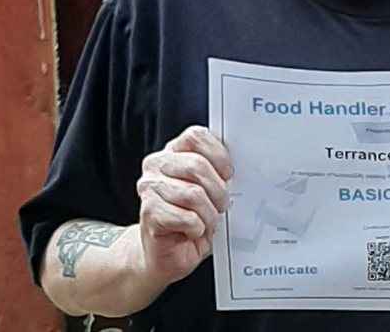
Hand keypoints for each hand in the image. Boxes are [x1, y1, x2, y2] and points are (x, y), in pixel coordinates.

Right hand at [134, 125, 232, 287]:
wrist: (168, 252)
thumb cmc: (193, 218)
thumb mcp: (211, 190)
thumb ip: (218, 171)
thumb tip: (241, 165)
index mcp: (174, 152)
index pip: (195, 137)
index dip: (218, 155)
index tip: (228, 175)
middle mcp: (157, 165)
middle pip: (197, 166)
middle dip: (218, 191)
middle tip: (221, 206)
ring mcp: (150, 188)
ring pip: (193, 194)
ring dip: (209, 215)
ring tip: (207, 222)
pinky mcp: (148, 213)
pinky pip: (186, 218)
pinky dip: (198, 228)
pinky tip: (193, 231)